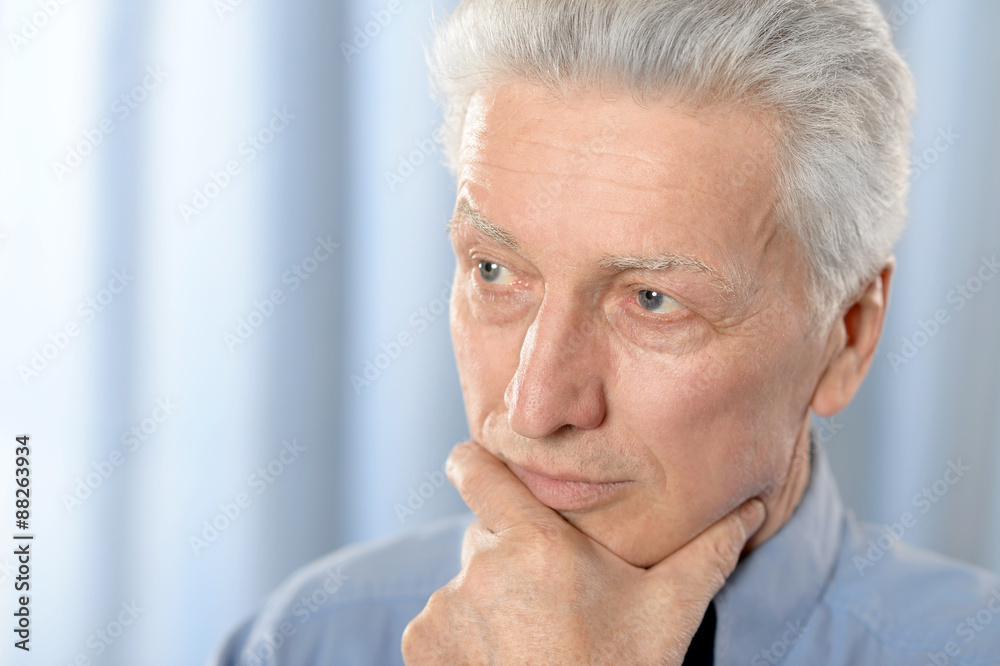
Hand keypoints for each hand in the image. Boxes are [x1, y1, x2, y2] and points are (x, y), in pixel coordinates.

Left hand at [401, 440, 766, 664]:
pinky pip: (439, 620)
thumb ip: (707, 553)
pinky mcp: (422, 644)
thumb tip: (752, 509)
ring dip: (489, 598)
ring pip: (465, 582)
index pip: (477, 469)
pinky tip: (504, 658)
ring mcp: (445, 607)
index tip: (481, 461)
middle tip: (551, 595)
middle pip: (486, 534)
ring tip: (532, 637)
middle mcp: (481, 568)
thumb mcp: (669, 612)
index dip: (478, 460)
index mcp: (535, 544)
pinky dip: (462, 634)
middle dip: (511, 554)